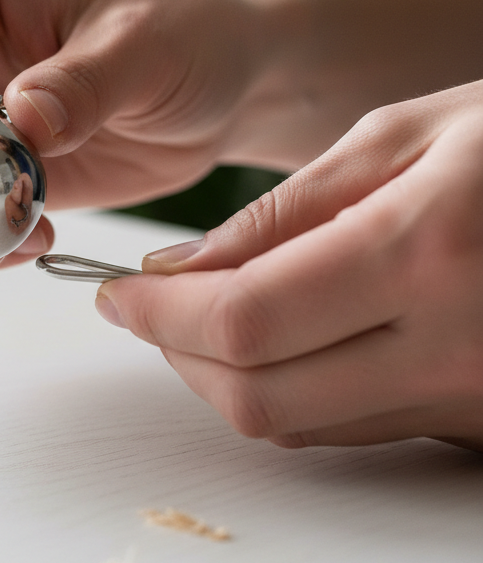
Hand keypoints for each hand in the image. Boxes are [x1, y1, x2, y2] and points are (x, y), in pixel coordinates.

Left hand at [96, 81, 482, 449]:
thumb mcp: (403, 134)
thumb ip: (284, 211)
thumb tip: (180, 267)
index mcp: (426, 252)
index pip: (244, 320)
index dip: (158, 314)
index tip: (115, 290)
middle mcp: (456, 346)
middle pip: (257, 395)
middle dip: (176, 353)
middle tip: (145, 305)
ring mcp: (476, 398)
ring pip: (298, 424)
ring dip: (223, 376)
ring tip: (202, 312)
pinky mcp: (482, 423)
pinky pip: (351, 428)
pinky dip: (287, 390)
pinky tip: (275, 337)